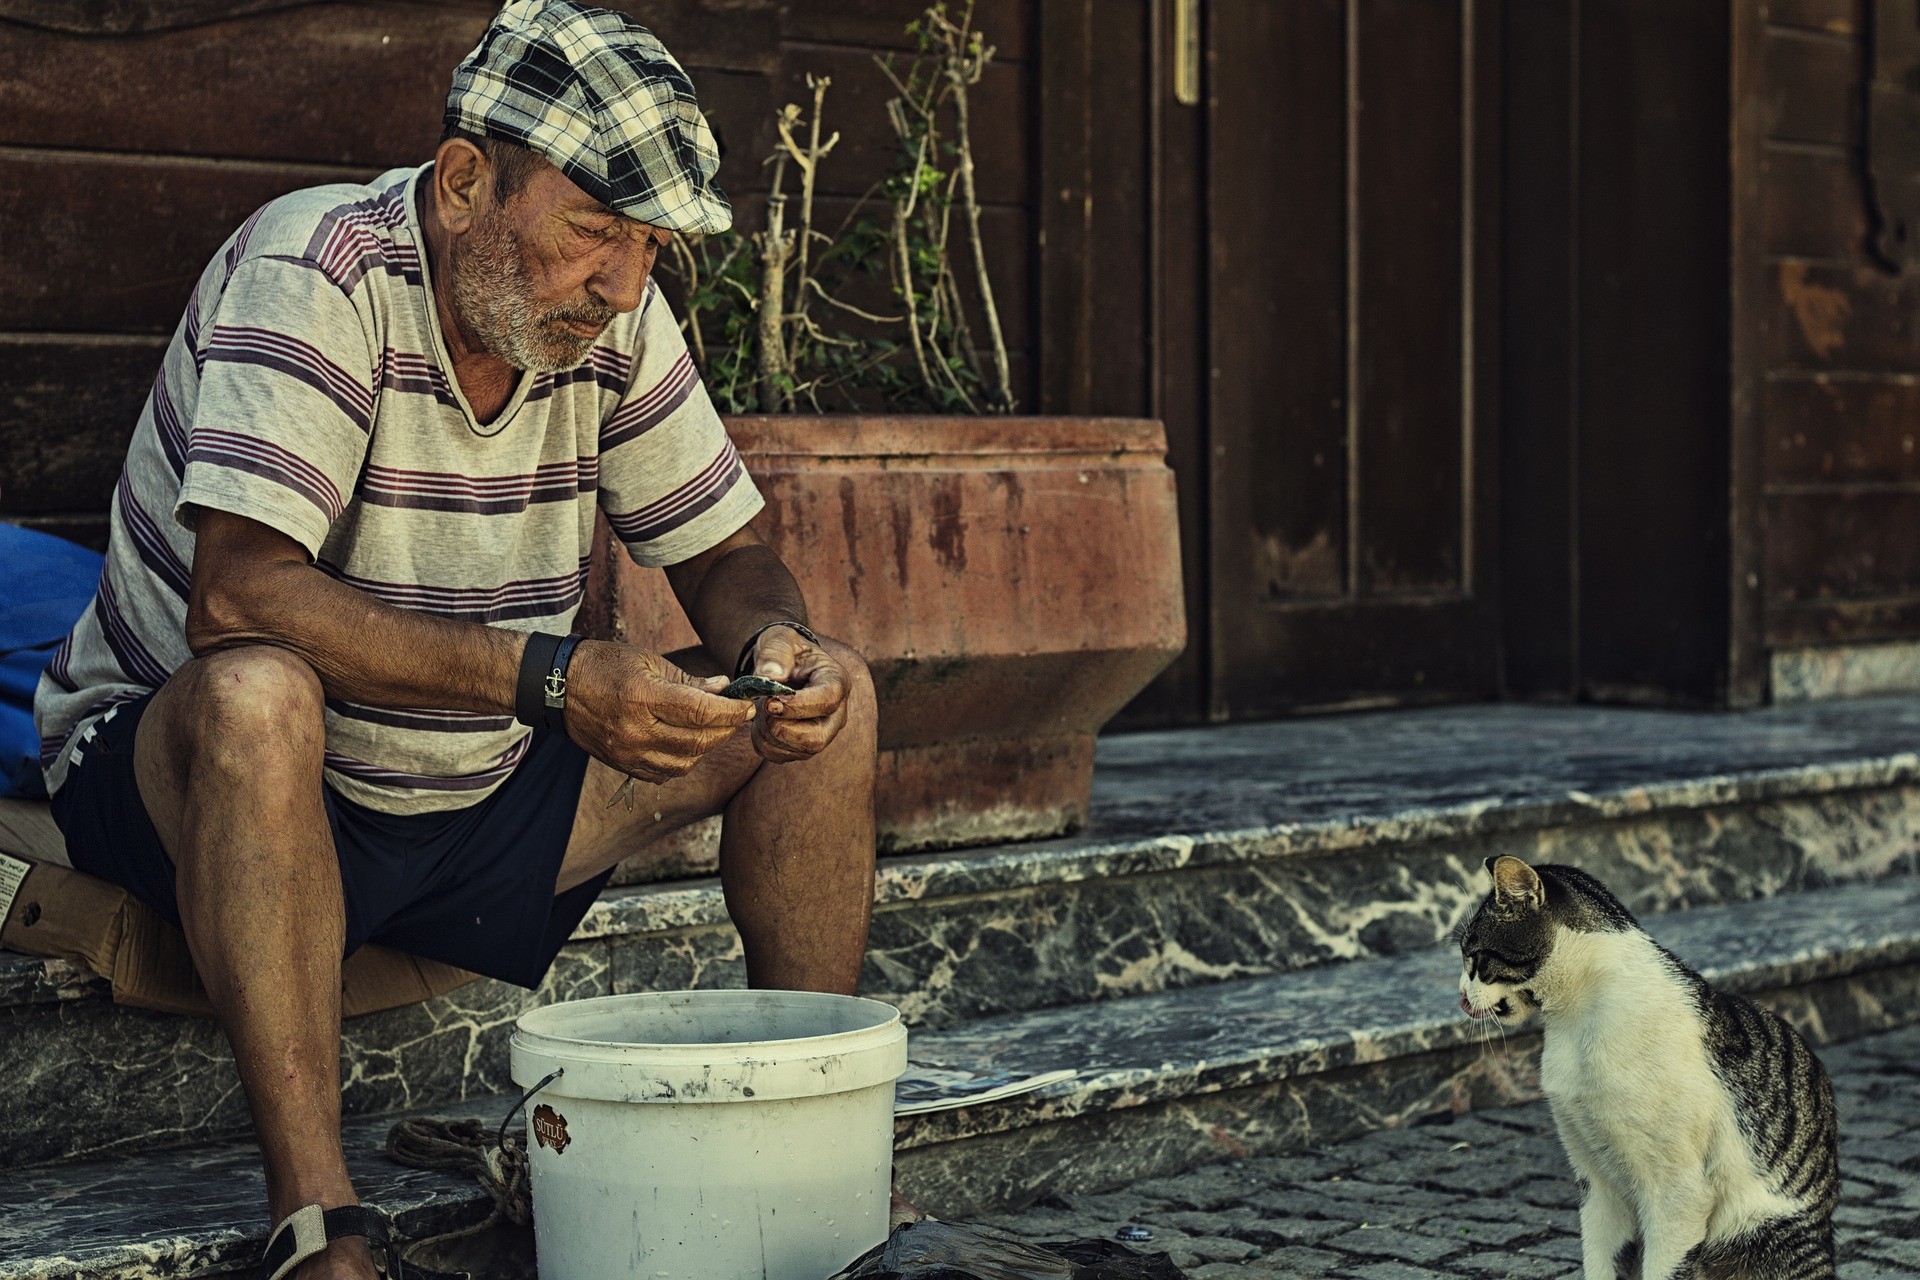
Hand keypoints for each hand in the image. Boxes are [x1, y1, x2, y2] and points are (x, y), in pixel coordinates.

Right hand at [561, 641, 753, 781]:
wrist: (558, 687)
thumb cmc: (605, 665)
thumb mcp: (648, 661)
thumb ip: (689, 681)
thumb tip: (724, 689)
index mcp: (644, 697)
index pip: (702, 712)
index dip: (731, 712)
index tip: (747, 705)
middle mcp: (637, 731)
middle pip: (699, 742)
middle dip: (725, 729)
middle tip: (735, 715)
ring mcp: (628, 753)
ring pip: (685, 763)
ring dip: (706, 747)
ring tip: (711, 728)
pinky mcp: (623, 766)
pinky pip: (665, 774)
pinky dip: (683, 761)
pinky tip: (685, 742)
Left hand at [744, 626, 850, 763]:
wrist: (784, 665)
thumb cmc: (786, 649)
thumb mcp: (780, 638)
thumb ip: (776, 652)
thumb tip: (769, 676)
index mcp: (836, 681)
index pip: (828, 701)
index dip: (798, 706)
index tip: (770, 701)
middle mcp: (836, 712)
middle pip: (817, 737)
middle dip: (782, 728)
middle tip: (762, 707)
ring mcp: (823, 732)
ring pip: (799, 750)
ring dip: (769, 735)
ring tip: (759, 710)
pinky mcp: (805, 746)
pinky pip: (783, 756)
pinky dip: (763, 744)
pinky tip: (760, 723)